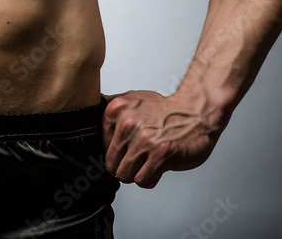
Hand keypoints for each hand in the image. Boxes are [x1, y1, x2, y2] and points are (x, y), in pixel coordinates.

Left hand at [102, 89, 222, 188]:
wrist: (196, 111)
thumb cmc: (164, 110)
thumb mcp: (131, 102)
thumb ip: (110, 115)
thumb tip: (85, 129)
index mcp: (116, 109)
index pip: (100, 147)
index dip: (115, 152)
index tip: (127, 149)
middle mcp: (127, 122)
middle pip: (111, 164)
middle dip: (125, 166)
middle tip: (140, 157)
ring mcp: (144, 138)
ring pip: (125, 174)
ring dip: (137, 173)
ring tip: (149, 160)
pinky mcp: (161, 153)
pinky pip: (143, 180)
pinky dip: (150, 178)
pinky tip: (158, 165)